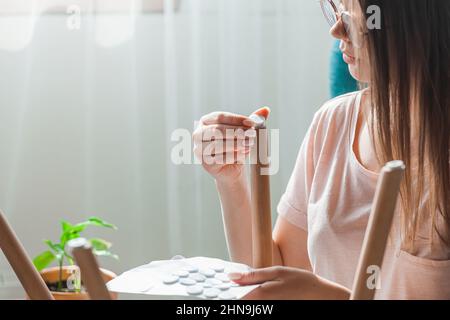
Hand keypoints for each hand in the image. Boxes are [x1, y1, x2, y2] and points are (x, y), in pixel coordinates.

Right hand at [192, 111, 260, 183]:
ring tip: (250, 144)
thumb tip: (266, 109)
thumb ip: (254, 119)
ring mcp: (199, 149)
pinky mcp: (205, 163)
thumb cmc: (237, 146)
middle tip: (252, 135)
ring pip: (218, 144)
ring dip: (237, 144)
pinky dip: (234, 155)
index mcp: (206, 122)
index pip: (220, 117)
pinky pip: (220, 158)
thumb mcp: (246, 131)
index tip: (252, 123)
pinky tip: (245, 154)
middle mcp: (198, 134)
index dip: (236, 119)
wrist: (232, 168)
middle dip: (236, 132)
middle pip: (217, 130)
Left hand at [228, 266, 350, 299]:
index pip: (234, 299)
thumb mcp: (276, 272)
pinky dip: (254, 300)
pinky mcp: (272, 310)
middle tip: (231, 286)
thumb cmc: (300, 281)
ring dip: (245, 297)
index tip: (220, 288)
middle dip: (235, 295)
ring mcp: (268, 310)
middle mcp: (263, 306)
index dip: (226, 293)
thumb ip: (253, 275)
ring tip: (243, 287)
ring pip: (249, 306)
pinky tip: (257, 292)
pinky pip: (258, 307)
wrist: (321, 296)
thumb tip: (231, 276)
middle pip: (240, 303)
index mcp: (261, 294)